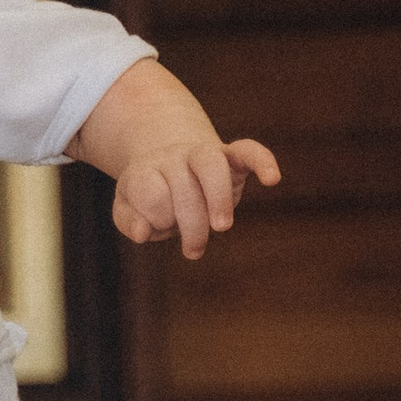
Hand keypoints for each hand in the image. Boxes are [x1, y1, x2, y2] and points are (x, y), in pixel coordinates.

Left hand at [68, 58, 281, 260]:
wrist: (168, 159)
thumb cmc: (150, 195)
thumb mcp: (128, 208)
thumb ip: (129, 221)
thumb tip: (142, 232)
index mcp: (146, 170)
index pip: (151, 192)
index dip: (156, 216)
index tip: (159, 227)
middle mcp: (175, 158)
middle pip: (184, 184)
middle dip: (190, 223)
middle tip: (193, 251)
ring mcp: (203, 154)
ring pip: (212, 163)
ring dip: (218, 197)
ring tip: (221, 227)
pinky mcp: (232, 156)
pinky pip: (249, 150)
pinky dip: (263, 161)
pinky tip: (272, 179)